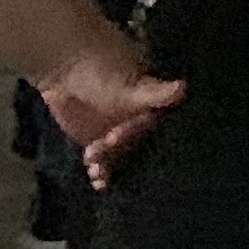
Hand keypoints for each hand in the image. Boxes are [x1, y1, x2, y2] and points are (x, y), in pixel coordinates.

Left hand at [34, 39, 183, 189]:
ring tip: (96, 169)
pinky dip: (102, 172)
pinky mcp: (98, 142)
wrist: (64, 68)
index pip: (152, 125)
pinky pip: (104, 162)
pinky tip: (98, 180)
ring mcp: (118, 133)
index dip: (136, 133)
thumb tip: (185, 87)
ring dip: (111, 165)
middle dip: (120, 151)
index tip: (116, 135)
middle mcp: (138, 120)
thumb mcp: (129, 84)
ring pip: (121, 156)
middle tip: (101, 146)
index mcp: (151, 105)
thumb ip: (155, 92)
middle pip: (137, 145)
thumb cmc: (102, 70)